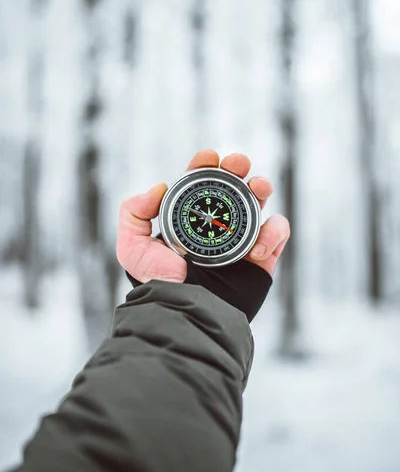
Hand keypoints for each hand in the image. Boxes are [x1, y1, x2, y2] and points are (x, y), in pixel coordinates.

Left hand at [117, 150, 289, 283]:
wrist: (184, 313)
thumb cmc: (156, 284)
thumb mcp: (132, 247)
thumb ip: (133, 213)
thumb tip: (159, 188)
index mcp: (190, 219)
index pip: (201, 184)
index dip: (205, 166)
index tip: (208, 158)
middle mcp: (217, 226)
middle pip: (234, 186)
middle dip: (238, 168)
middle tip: (237, 164)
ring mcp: (241, 241)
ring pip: (260, 203)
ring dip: (262, 187)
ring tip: (258, 186)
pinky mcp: (262, 259)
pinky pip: (278, 234)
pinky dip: (273, 232)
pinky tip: (256, 247)